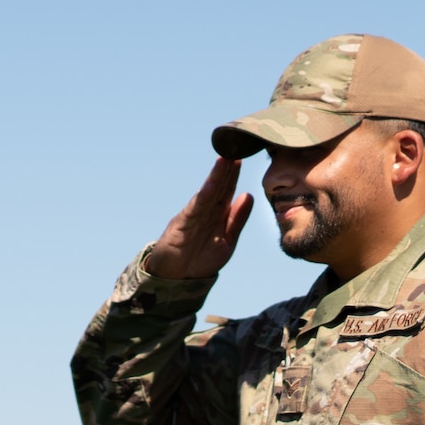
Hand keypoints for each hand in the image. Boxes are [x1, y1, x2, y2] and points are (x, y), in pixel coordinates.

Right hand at [142, 157, 252, 278]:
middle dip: (228, 168)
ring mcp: (194, 215)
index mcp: (217, 215)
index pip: (228, 190)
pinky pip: (196, 207)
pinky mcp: (183, 223)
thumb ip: (237, 220)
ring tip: (227, 158)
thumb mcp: (226, 241)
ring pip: (208, 192)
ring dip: (218, 175)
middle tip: (238, 146)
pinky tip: (213, 183)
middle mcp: (205, 211)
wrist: (176, 279)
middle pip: (219, 186)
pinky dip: (205, 194)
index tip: (244, 156)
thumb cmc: (200, 260)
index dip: (235, 174)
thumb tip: (248, 195)